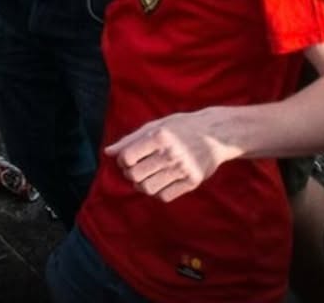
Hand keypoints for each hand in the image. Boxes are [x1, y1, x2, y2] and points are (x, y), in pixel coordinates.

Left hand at [106, 109, 235, 201]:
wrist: (215, 135)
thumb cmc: (181, 128)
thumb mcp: (155, 126)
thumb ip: (131, 139)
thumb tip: (108, 152)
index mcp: (159, 136)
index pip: (127, 158)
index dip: (123, 161)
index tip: (129, 159)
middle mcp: (170, 153)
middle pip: (135, 176)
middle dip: (130, 174)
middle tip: (137, 169)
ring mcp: (182, 169)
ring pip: (148, 188)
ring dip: (142, 185)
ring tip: (148, 176)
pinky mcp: (192, 181)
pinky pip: (165, 196)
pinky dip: (158, 192)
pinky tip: (161, 182)